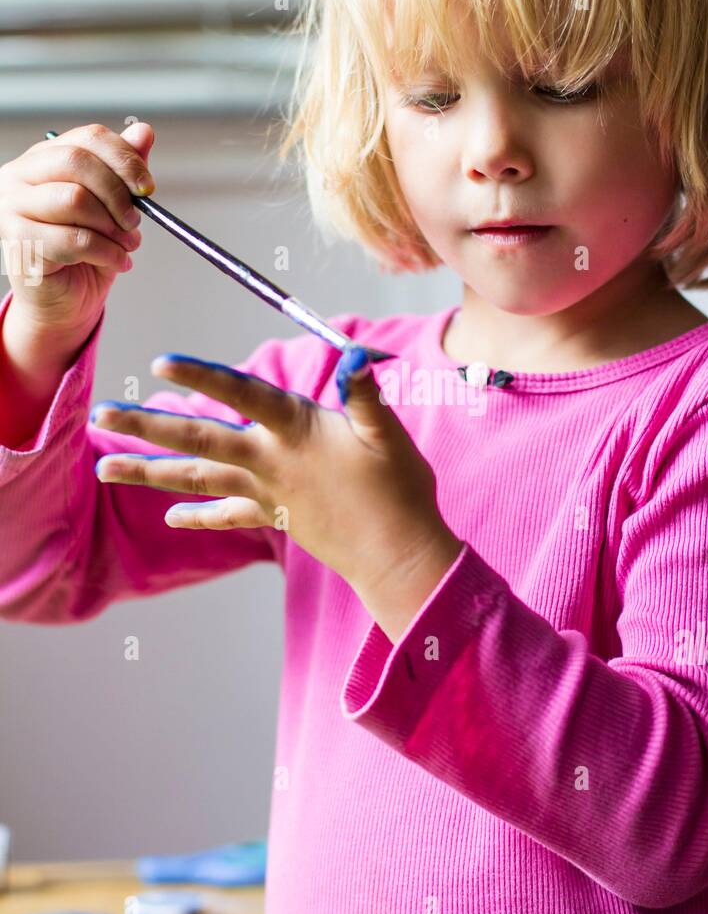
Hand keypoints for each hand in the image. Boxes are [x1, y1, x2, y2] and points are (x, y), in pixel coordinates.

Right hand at [0, 121, 153, 336]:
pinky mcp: (18, 242)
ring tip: (126, 244)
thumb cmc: (85, 252)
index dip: (125, 158)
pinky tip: (117, 261)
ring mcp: (12, 207)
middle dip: (118, 193)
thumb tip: (144, 132)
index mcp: (45, 158)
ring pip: (75, 199)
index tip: (148, 188)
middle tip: (134, 221)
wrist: (64, 301)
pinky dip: (107, 252)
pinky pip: (73, 239)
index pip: (88, 138)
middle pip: (77, 162)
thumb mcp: (112, 207)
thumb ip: (123, 171)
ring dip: (112, 227)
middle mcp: (20, 175)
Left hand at [89, 344, 463, 607]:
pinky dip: (199, 515)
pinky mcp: (276, 517)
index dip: (203, 377)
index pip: (242, 395)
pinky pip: (229, 516)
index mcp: (296, 431)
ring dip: (149, 472)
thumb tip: (352, 356)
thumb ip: (363, 393)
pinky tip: (170, 517)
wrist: (398, 557)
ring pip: (199, 479)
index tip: (161, 363)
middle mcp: (271, 461)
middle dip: (147, 427)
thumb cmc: (399, 490)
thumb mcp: (388, 432)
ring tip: (104, 467)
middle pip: (199, 441)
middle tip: (101, 414)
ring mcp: (268, 492)